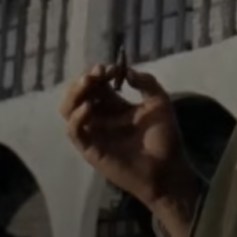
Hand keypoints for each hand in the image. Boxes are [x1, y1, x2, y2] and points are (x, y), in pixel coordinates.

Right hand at [59, 64, 189, 205]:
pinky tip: (89, 107)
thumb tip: (127, 70)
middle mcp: (100, 117)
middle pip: (79, 93)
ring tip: (89, 82)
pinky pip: (74, 131)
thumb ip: (147, 83)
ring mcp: (93, 132)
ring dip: (75, 93)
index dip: (99, 73)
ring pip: (68, 109)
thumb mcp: (160, 103)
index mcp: (115, 105)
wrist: (167, 168)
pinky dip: (77, 117)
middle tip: (98, 72)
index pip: (96, 84)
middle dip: (85, 79)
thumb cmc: (165, 138)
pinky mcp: (90, 148)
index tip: (111, 68)